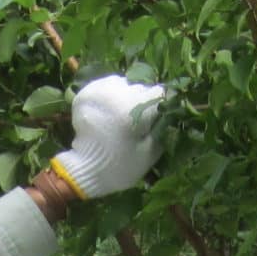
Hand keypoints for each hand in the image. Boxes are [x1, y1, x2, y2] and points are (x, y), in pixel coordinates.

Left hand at [49, 76, 165, 199]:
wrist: (85, 170)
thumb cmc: (119, 167)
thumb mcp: (150, 152)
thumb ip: (163, 127)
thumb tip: (171, 110)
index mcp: (133, 107)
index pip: (160, 93)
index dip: (161, 105)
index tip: (157, 118)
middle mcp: (117, 93)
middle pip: (141, 88)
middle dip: (142, 102)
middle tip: (136, 123)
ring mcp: (100, 90)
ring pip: (125, 85)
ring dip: (126, 98)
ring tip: (120, 118)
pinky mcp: (87, 91)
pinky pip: (108, 87)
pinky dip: (111, 97)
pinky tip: (109, 113)